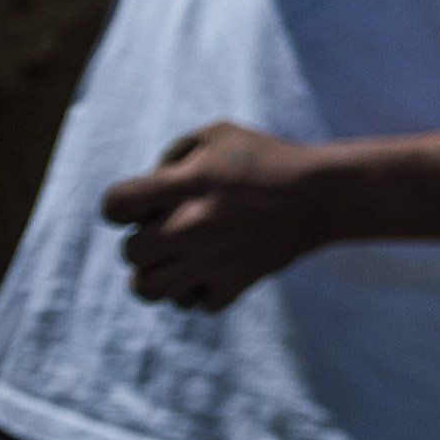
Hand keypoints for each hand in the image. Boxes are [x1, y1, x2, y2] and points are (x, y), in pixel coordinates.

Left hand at [99, 124, 337, 308]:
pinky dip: (201, 293)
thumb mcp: (220, 135)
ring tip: (177, 263)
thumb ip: (174, 154)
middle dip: (143, 242)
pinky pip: (197, 305)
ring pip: (148, 290)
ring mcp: (214, 259)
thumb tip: (148, 184)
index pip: (114, 207)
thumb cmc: (268, 159)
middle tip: (169, 234)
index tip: (145, 205)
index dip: (122, 208)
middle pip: (131, 253)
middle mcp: (193, 225)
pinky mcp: (238, 282)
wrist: (325, 195)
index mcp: (185, 184)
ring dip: (159, 276)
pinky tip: (214, 273)